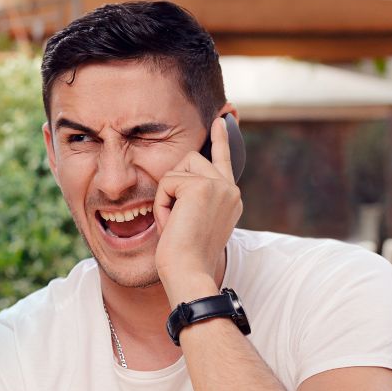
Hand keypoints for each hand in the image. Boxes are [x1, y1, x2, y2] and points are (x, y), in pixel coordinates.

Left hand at [152, 116, 241, 301]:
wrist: (189, 272)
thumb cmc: (185, 257)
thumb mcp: (192, 222)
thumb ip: (194, 199)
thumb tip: (180, 181)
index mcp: (230, 197)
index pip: (223, 159)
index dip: (221, 138)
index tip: (223, 118)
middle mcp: (229, 188)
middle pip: (189, 159)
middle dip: (172, 186)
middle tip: (174, 220)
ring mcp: (219, 185)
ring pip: (176, 170)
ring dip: (166, 197)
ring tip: (174, 223)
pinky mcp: (202, 185)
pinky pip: (167, 182)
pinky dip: (161, 204)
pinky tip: (172, 223)